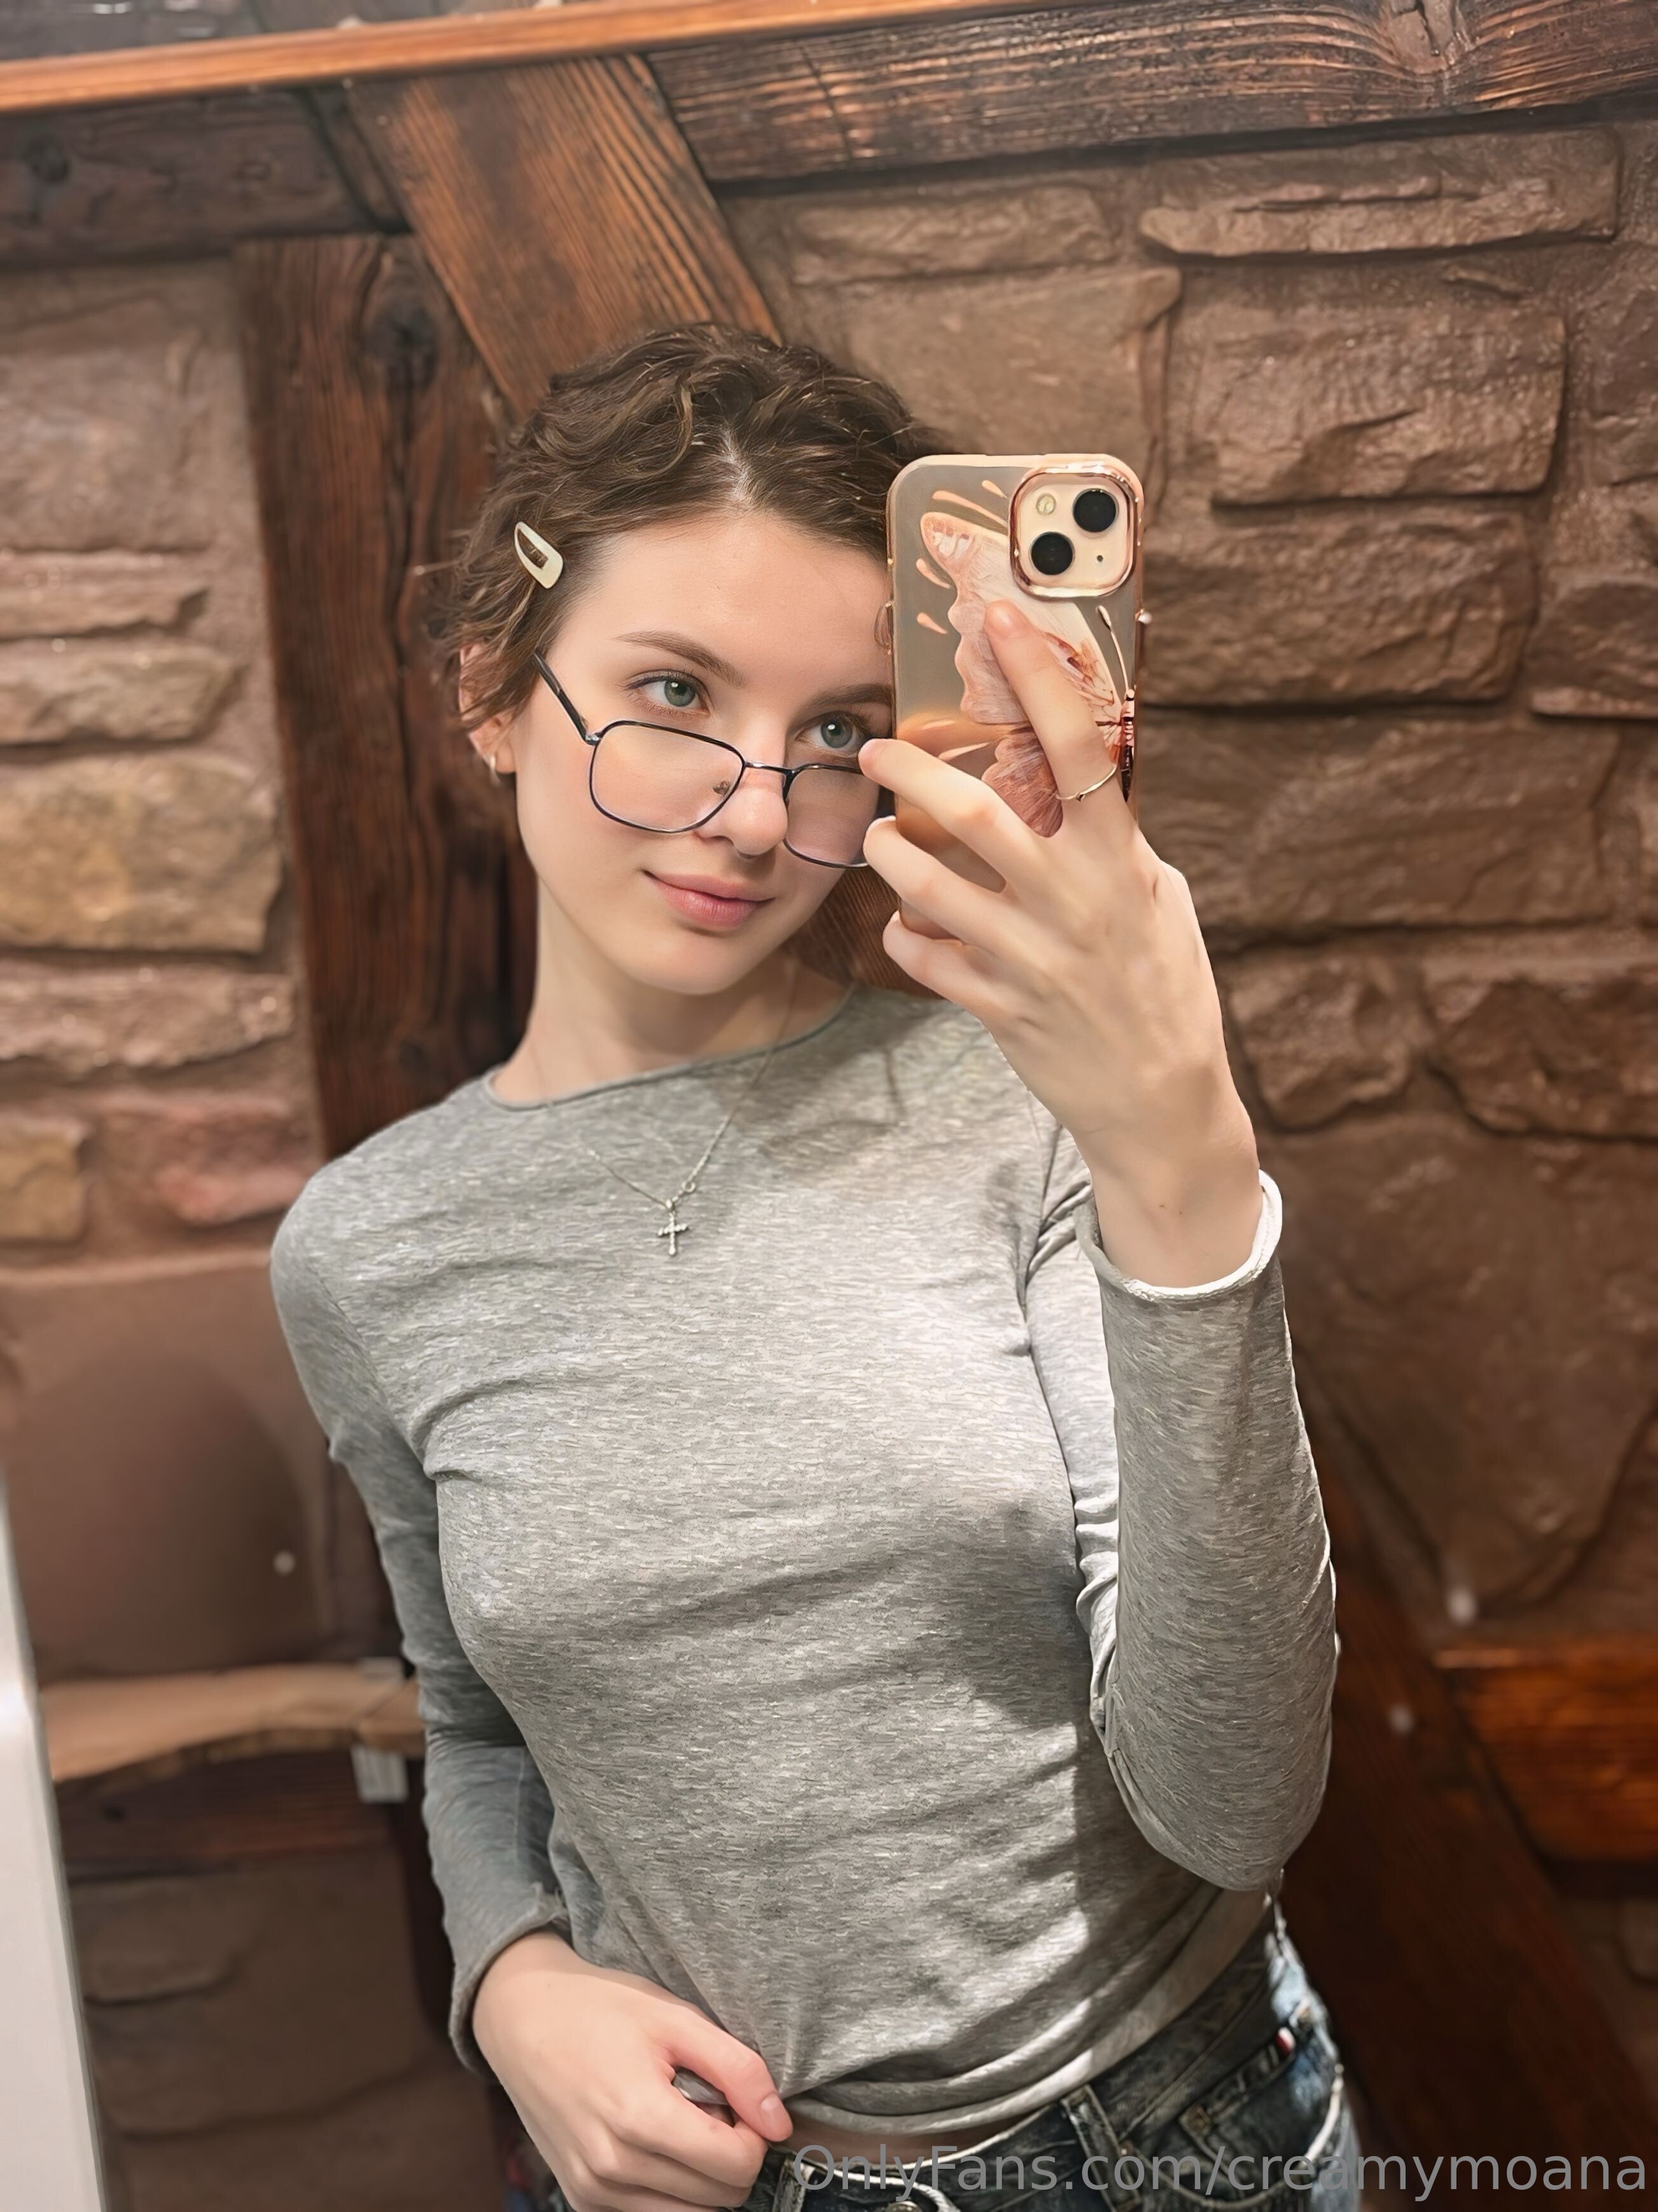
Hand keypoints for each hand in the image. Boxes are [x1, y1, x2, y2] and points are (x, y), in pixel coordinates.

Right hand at [474, 1930, 791, 2211]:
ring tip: (681, 2123)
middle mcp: (612, 2167)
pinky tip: (657, 2143)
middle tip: (710, 2108)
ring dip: (702, 2178)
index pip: (736, 2166)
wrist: (523, 2019)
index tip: (738, 2102)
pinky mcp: (581, 2200)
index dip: (754, 2135)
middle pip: (719, 2197)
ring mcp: (593, 2191)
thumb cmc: (601, 2009)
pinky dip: (671, 2191)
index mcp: (639, 2117)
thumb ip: (737, 2069)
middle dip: (731, 2156)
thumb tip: (779, 2124)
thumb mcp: (676, 2017)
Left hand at [858, 597, 1260, 1287]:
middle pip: (974, 813)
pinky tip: (910, 927)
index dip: (1041, 675)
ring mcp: (1028, 957)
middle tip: (877, 750)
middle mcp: (1071, 902)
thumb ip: (1115, 842)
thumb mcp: (1159, 901)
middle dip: (912, 772)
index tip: (1003, 618)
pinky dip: (904, 935)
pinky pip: (922, 956)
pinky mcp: (995, 1007)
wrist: (1161, 1102)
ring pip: (927, 886)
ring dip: (889, 852)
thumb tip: (1079, 777)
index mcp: (1120, 861)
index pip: (1079, 746)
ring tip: (879, 837)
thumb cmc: (1164, 988)